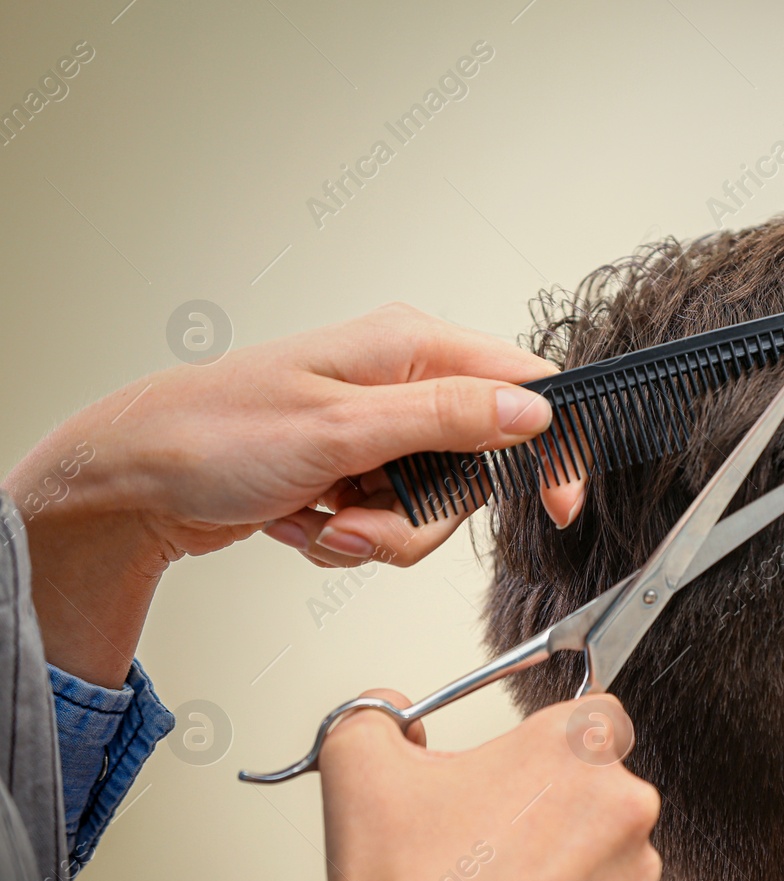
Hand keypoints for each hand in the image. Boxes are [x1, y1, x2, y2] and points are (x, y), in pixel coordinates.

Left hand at [3, 304, 584, 684]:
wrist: (131, 483)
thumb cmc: (211, 436)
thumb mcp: (341, 430)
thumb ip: (446, 418)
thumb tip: (531, 410)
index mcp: (408, 346)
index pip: (523, 385)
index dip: (550, 448)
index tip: (556, 506)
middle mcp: (399, 380)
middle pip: (476, 465)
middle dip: (421, 515)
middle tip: (362, 518)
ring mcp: (377, 426)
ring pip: (433, 504)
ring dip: (377, 531)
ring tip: (318, 521)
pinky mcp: (355, 465)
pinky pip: (391, 518)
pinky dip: (349, 534)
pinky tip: (301, 518)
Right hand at [267, 692, 659, 880]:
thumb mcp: (360, 766)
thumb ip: (376, 719)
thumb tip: (389, 717)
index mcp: (575, 747)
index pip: (596, 710)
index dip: (551, 736)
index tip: (522, 761)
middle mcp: (622, 806)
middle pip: (598, 784)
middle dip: (551, 799)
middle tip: (489, 827)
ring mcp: (631, 876)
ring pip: (601, 848)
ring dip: (560, 858)